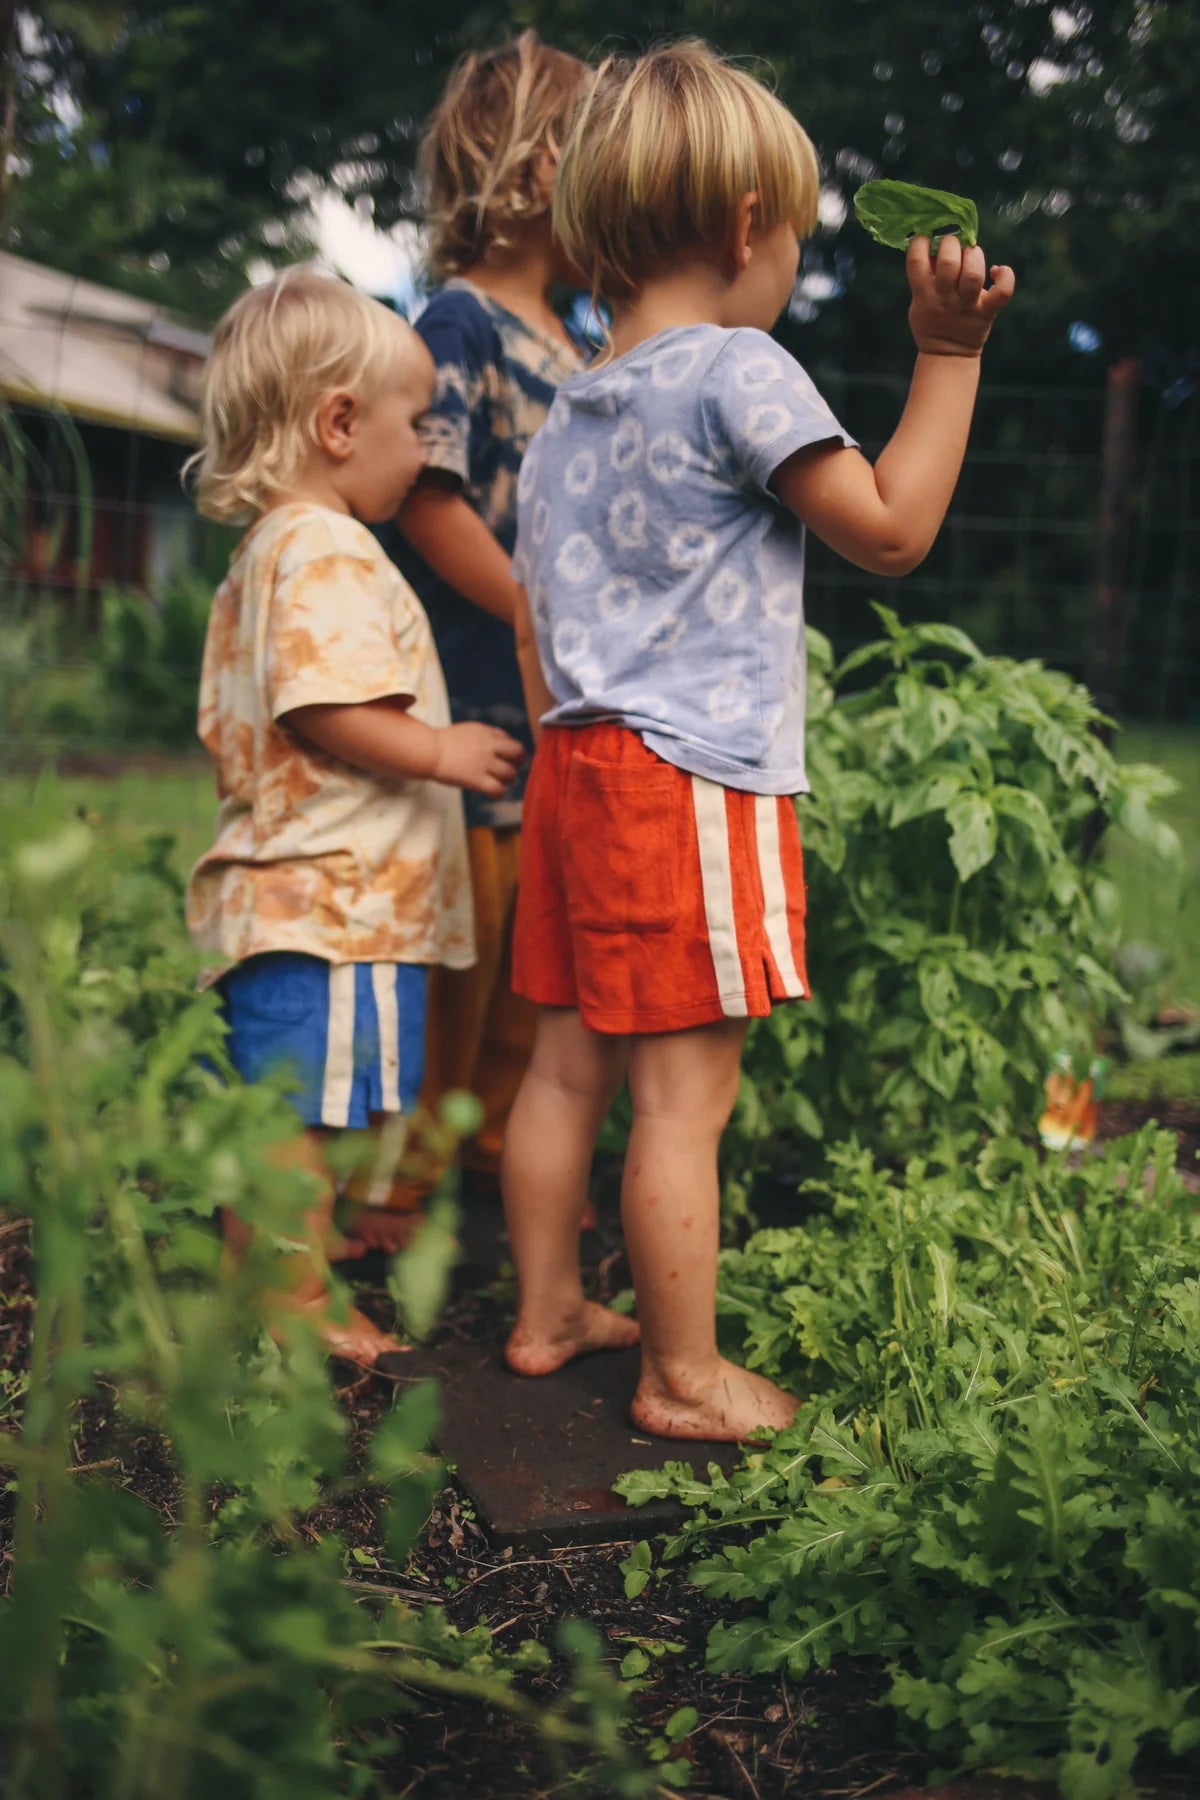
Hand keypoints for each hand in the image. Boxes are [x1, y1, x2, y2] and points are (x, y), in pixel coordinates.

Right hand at [432, 722, 524, 795]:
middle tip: (509, 770)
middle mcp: (489, 747)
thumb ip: (487, 735)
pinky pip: (498, 790)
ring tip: (499, 782)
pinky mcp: (476, 779)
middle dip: (518, 763)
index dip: (513, 752)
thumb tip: (503, 741)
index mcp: (487, 733)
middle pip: (518, 754)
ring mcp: (484, 763)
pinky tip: (493, 792)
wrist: (429, 751)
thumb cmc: (444, 743)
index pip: (512, 742)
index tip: (506, 759)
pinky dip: (499, 793)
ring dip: (508, 780)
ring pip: (510, 774)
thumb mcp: (469, 730)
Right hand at [906, 233, 1015, 357]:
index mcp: (923, 293)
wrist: (947, 355)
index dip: (921, 241)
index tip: (927, 237)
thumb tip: (935, 240)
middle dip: (951, 244)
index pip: (916, 259)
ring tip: (972, 254)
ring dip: (973, 256)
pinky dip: (1005, 276)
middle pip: (948, 262)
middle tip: (953, 246)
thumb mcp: (918, 300)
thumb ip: (925, 274)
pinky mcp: (987, 311)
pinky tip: (997, 271)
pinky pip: (1002, 292)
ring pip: (972, 274)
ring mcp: (967, 305)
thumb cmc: (932, 319)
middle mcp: (945, 298)